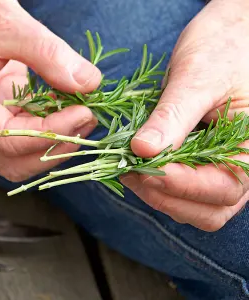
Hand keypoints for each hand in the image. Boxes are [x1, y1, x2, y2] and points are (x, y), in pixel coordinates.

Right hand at [0, 0, 100, 181]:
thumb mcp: (4, 22)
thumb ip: (47, 53)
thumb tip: (88, 83)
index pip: (8, 138)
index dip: (50, 132)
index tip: (83, 113)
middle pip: (16, 161)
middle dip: (55, 147)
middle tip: (86, 122)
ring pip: (23, 157)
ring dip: (57, 143)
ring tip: (83, 117)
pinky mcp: (0, 117)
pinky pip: (28, 138)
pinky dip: (52, 130)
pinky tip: (69, 110)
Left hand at [122, 0, 248, 231]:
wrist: (225, 38)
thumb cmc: (223, 49)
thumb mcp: (198, 79)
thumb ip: (173, 117)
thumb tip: (143, 150)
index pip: (224, 188)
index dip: (183, 184)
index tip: (145, 167)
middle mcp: (237, 166)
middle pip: (207, 209)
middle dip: (166, 196)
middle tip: (132, 171)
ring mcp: (215, 168)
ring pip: (190, 206)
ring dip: (157, 195)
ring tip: (129, 169)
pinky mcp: (196, 162)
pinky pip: (177, 190)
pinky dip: (154, 185)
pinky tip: (134, 166)